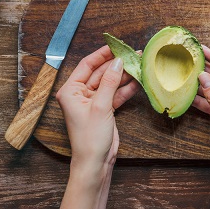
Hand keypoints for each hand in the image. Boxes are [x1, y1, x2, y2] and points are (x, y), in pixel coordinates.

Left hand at [55, 46, 140, 208]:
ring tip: (139, 64)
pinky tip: (138, 80)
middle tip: (133, 54)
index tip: (116, 45)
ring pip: (110, 83)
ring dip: (124, 75)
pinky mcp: (104, 109)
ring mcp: (93, 102)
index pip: (87, 65)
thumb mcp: (101, 106)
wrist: (95, 163)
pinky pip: (115, 94)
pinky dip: (126, 88)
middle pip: (101, 73)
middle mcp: (80, 94)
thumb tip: (118, 62)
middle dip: (117, 64)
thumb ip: (110, 82)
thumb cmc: (90, 138)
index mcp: (70, 90)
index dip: (102, 54)